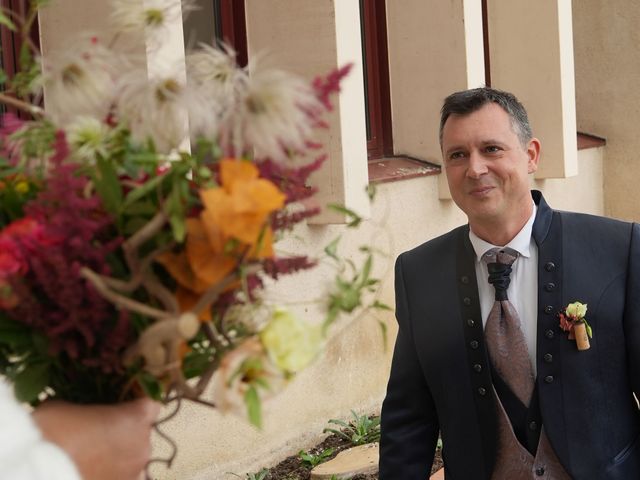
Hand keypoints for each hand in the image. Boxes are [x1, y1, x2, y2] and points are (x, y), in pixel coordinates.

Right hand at [32, 398, 160, 479]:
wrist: (34, 472)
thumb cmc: (52, 431)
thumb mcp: (68, 405)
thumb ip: (87, 408)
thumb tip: (83, 413)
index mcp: (138, 417)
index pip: (151, 406)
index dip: (136, 406)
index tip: (122, 407)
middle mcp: (144, 444)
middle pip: (142, 434)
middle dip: (125, 433)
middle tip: (98, 434)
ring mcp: (135, 473)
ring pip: (134, 459)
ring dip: (120, 457)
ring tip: (93, 458)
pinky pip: (124, 477)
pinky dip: (112, 475)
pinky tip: (93, 471)